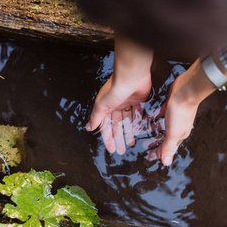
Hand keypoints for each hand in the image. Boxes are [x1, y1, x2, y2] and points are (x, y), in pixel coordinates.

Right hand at [86, 35, 152, 153]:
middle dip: (119, 138)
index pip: (106, 126)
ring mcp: (127, 102)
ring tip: (131, 144)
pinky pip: (137, 114)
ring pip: (128, 121)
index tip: (111, 149)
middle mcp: (116, 105)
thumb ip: (96, 117)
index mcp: (106, 107)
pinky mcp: (138, 100)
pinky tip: (138, 132)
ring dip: (129, 132)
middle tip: (122, 150)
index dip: (108, 138)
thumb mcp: (102, 105)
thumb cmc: (115, 88)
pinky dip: (137, 123)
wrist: (132, 76)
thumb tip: (88, 128)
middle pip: (117, 125)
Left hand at [146, 59, 222, 165]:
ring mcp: (174, 116)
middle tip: (144, 145)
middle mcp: (178, 126)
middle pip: (164, 137)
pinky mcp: (170, 106)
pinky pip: (159, 114)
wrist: (186, 90)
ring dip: (151, 129)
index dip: (158, 153)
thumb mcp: (173, 133)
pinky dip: (152, 116)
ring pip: (161, 125)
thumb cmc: (181, 112)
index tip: (148, 156)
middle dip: (154, 141)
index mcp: (180, 135)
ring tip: (141, 131)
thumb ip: (168, 148)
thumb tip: (166, 164)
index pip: (168, 147)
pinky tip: (145, 116)